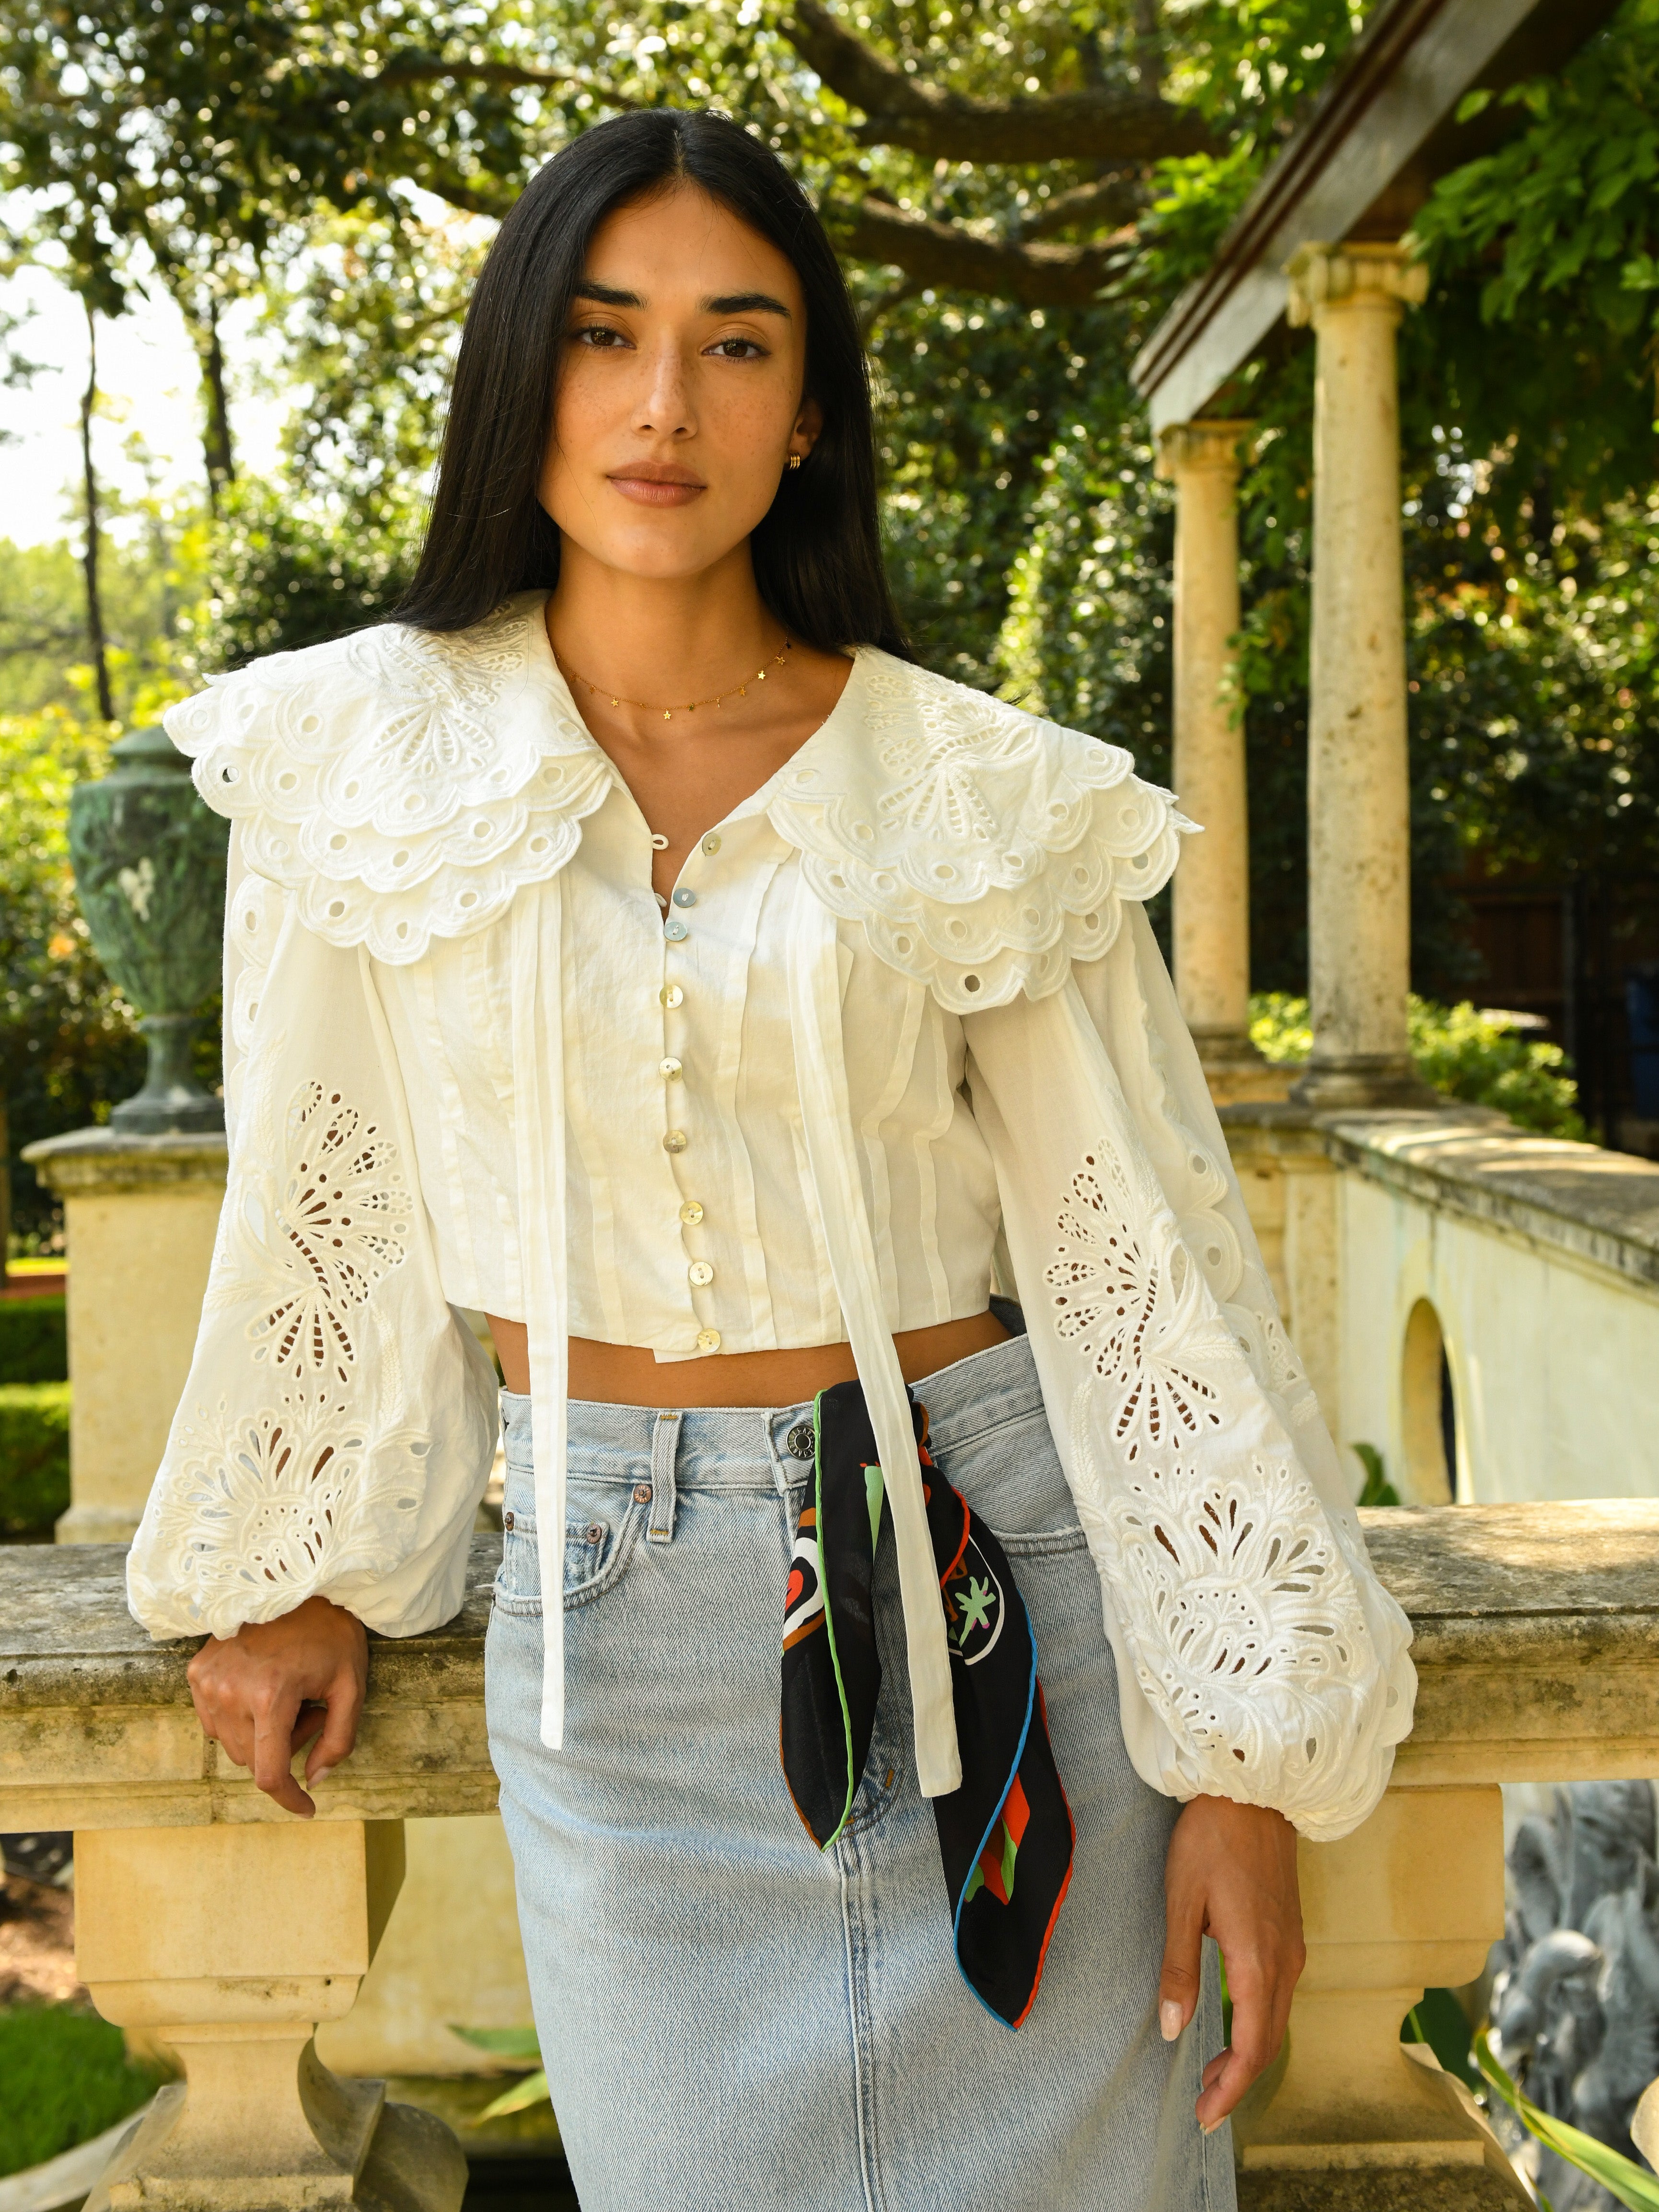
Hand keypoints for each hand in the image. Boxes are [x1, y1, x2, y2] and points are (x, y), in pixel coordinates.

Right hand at [185, 1596, 368, 1818]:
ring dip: (262, 1734)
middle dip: (285, 1748)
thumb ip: (339, 1740)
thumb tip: (315, 1781)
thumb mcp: (351, 1684)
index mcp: (270, 1696)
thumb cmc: (330, 1632)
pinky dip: (241, 1717)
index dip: (289, 1798)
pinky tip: (264, 1686)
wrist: (296, 1581)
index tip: (307, 1808)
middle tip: (312, 1711)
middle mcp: (230, 1692)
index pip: (268, 1773)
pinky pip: (216, 1721)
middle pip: (253, 1760)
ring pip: (233, 1744)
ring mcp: (208, 1681)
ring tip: (290, 1695)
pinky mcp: (196, 1672)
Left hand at [1160, 1794, 1304, 2131]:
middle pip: (1268, 2043)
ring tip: (1212, 2073)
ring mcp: (1291, 1949)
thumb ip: (1179, 1967)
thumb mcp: (1182, 1900)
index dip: (1229, 2089)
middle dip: (1237, 2081)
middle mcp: (1284, 1964)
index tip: (1204, 2115)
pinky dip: (1258, 2025)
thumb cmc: (1210, 1839)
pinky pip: (1279, 1997)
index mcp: (1257, 1962)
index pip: (1251, 2048)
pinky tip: (1233, 2024)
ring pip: (1276, 2021)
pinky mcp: (1289, 1935)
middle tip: (1203, 2106)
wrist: (1253, 1792)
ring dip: (1248, 2054)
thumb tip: (1173, 2030)